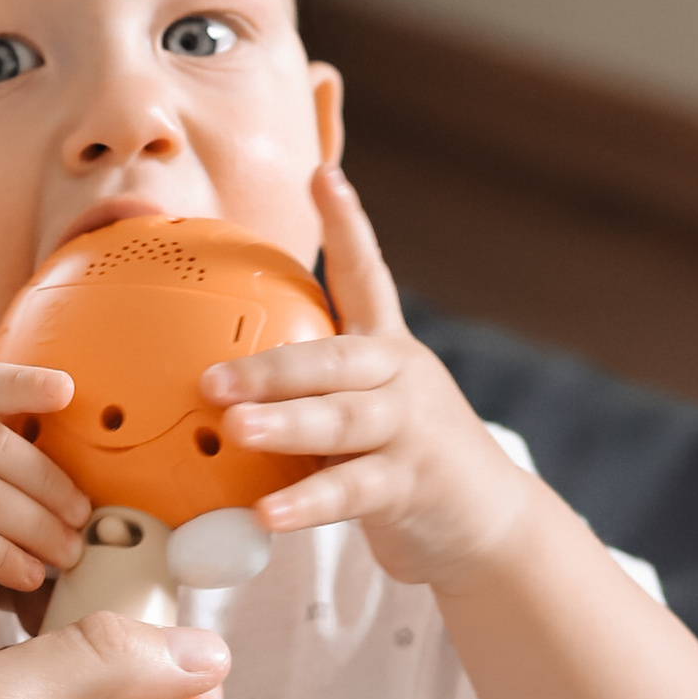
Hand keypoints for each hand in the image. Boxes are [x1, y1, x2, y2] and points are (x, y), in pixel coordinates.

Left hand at [201, 164, 531, 592]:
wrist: (488, 523)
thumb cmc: (405, 462)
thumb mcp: (363, 411)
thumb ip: (307, 394)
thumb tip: (212, 390)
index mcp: (385, 351)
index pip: (366, 277)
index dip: (347, 225)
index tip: (322, 175)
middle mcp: (400, 379)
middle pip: (332, 359)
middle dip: (269, 365)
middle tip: (209, 377)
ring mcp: (409, 430)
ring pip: (341, 420)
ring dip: (285, 422)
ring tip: (234, 427)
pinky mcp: (411, 483)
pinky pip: (350, 491)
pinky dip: (306, 503)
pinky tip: (267, 514)